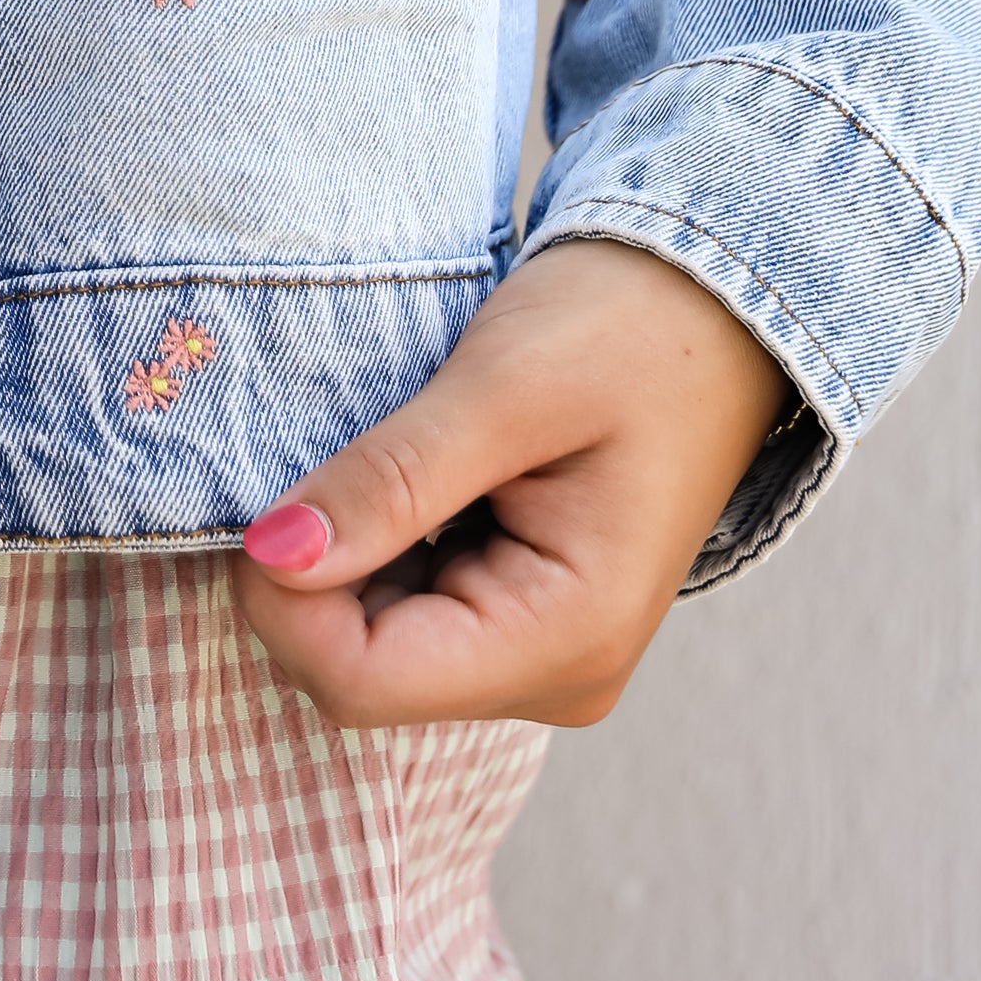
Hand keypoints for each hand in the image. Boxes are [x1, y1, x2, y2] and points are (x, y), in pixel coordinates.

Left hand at [233, 238, 790, 728]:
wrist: (715, 301)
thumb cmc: (629, 329)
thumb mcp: (501, 391)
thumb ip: (388, 482)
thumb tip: (270, 556)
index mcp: (567, 639)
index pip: (359, 679)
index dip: (283, 597)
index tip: (266, 493)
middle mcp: (554, 676)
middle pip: (356, 669)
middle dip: (305, 575)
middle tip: (317, 453)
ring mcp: (536, 655)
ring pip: (366, 643)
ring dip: (336, 555)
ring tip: (374, 451)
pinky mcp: (516, 619)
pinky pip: (398, 611)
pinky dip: (368, 547)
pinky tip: (397, 475)